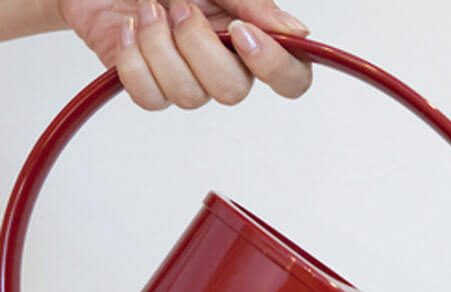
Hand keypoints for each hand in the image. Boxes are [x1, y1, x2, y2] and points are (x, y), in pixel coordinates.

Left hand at [60, 0, 312, 108]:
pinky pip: (149, 98)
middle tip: (179, 6)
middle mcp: (224, 65)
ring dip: (159, 44)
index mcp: (250, 38)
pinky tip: (128, 30)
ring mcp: (188, 80)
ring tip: (146, 9)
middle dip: (197, 45)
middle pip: (232, 92)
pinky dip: (132, 59)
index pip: (291, 79)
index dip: (273, 67)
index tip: (240, 32)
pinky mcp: (150, 87)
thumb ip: (253, 4)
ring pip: (188, 96)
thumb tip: (297, 30)